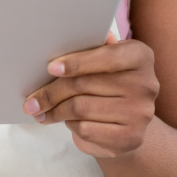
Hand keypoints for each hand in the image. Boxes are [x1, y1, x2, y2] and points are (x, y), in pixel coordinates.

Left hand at [22, 37, 158, 157]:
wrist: (128, 124)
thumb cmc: (107, 84)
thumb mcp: (104, 62)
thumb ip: (90, 50)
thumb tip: (61, 39)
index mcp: (140, 56)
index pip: (106, 57)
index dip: (76, 62)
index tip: (50, 68)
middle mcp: (146, 84)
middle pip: (84, 84)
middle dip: (51, 93)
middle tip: (30, 101)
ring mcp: (141, 113)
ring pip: (80, 108)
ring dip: (55, 111)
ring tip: (41, 111)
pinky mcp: (131, 138)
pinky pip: (87, 129)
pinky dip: (70, 125)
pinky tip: (67, 122)